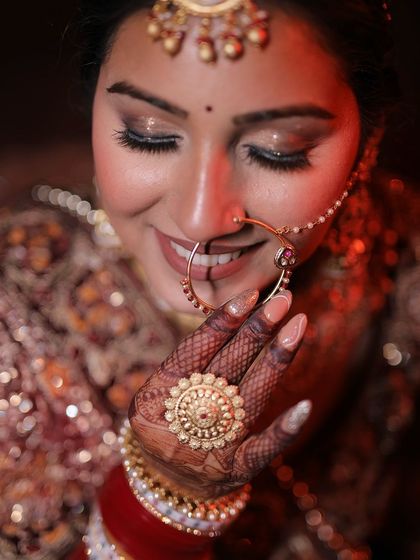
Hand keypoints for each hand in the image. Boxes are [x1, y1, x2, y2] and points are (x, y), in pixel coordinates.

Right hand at [129, 288, 309, 498]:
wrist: (164, 479)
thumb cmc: (165, 421)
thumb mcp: (159, 391)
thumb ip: (187, 362)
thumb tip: (231, 317)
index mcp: (162, 391)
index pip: (196, 349)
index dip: (223, 321)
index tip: (250, 294)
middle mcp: (188, 415)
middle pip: (228, 365)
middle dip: (257, 330)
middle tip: (283, 300)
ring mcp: (213, 443)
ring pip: (250, 395)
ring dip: (275, 359)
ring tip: (298, 324)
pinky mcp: (237, 468)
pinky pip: (263, 448)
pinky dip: (284, 429)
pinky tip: (305, 407)